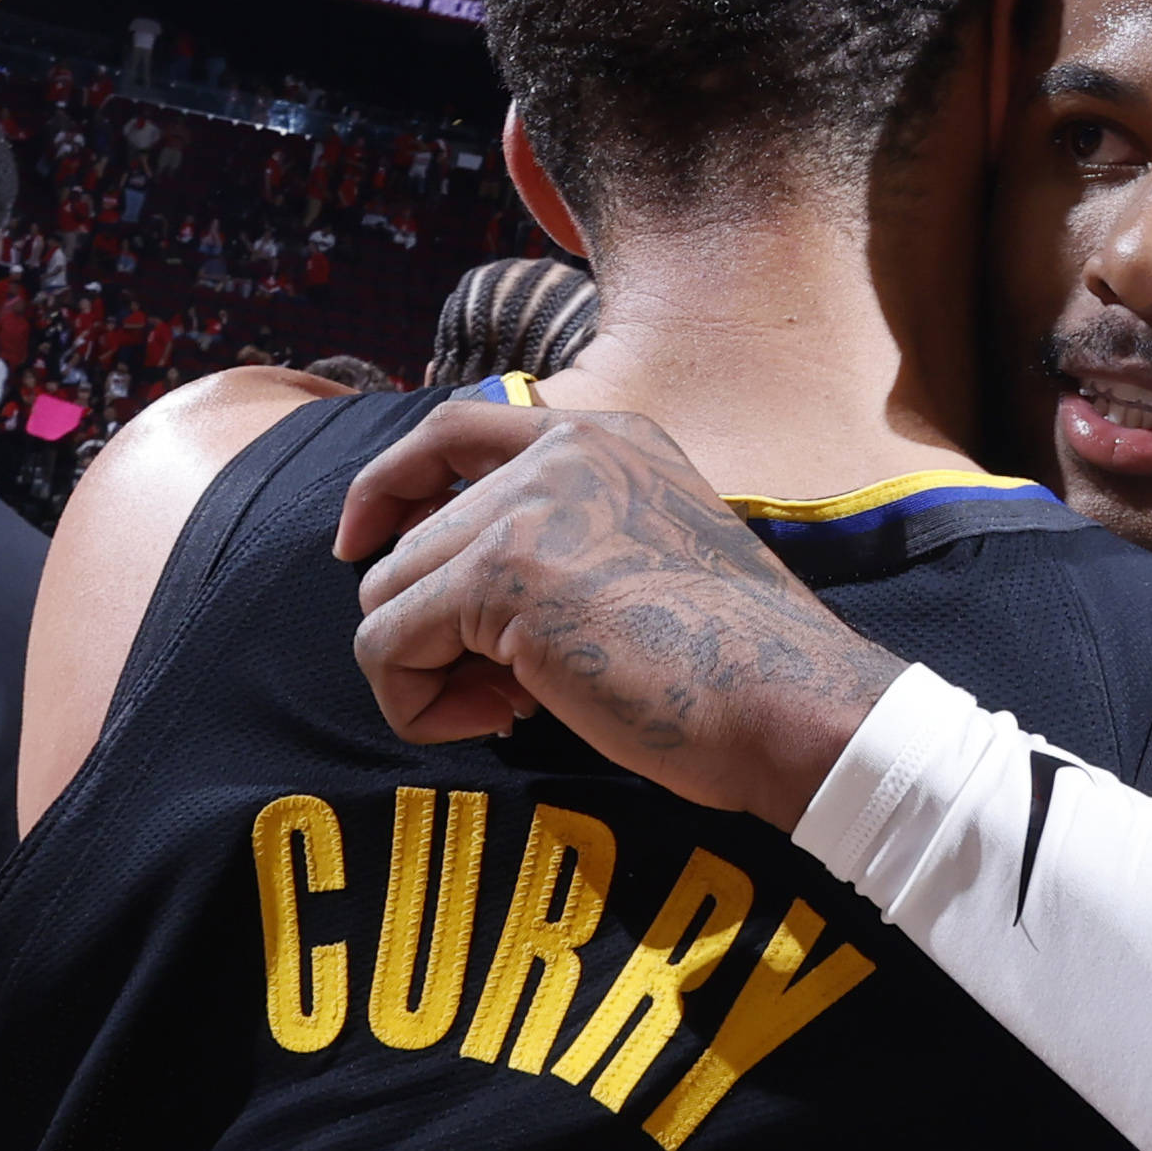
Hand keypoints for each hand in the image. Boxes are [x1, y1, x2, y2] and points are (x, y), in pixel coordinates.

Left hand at [334, 402, 903, 830]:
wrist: (792, 702)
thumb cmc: (738, 665)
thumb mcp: (652, 558)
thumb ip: (567, 541)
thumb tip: (449, 595)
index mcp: (605, 437)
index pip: (452, 428)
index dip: (388, 484)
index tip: (359, 543)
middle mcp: (562, 450)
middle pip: (412, 540)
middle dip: (437, 630)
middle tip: (509, 696)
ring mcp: (528, 505)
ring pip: (388, 595)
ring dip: (427, 671)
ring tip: (506, 711)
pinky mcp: (502, 575)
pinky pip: (387, 645)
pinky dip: (417, 704)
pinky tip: (498, 722)